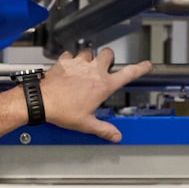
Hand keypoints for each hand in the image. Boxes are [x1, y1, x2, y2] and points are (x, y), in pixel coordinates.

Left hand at [37, 48, 153, 141]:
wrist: (42, 101)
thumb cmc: (63, 110)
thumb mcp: (87, 124)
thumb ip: (104, 129)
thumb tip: (115, 135)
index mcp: (103, 85)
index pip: (129, 73)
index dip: (140, 68)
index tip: (146, 65)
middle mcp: (93, 71)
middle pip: (108, 53)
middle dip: (109, 59)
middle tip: (104, 68)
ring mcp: (79, 64)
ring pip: (89, 52)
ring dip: (89, 59)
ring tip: (84, 70)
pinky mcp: (65, 61)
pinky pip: (71, 54)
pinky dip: (71, 59)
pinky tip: (69, 68)